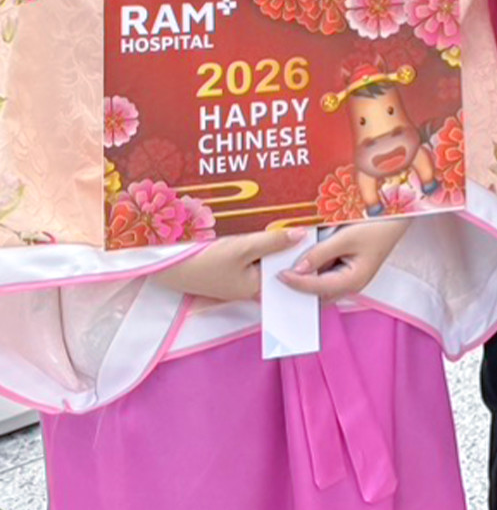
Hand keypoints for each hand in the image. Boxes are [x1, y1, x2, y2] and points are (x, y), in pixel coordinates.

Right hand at [148, 228, 290, 303]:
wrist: (167, 266)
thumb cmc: (204, 261)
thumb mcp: (242, 248)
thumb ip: (273, 242)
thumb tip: (302, 235)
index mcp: (258, 287)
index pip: (289, 270)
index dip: (302, 252)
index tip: (315, 233)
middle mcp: (251, 287)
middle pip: (278, 263)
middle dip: (288, 245)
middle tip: (304, 222)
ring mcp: (239, 279)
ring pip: (265, 258)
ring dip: (273, 243)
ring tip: (288, 222)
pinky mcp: (230, 270)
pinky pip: (252, 256)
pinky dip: (258, 244)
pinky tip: (264, 229)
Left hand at [278, 220, 408, 302]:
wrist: (397, 217)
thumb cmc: (379, 226)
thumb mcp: (346, 237)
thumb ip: (320, 253)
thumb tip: (297, 269)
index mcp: (353, 280)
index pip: (318, 288)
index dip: (297, 282)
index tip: (280, 275)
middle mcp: (351, 284)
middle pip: (318, 293)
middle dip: (299, 286)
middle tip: (281, 275)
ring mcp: (349, 278)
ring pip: (320, 285)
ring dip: (306, 278)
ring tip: (290, 267)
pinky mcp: (348, 269)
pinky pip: (326, 274)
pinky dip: (314, 269)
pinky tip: (305, 259)